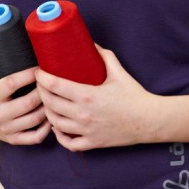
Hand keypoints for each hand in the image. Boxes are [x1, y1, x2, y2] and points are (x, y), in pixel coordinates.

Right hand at [0, 67, 49, 144]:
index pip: (11, 83)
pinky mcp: (13, 139)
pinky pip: (35, 137)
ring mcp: (6, 129)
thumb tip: (24, 44)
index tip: (39, 68)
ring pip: (34, 120)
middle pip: (27, 103)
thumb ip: (5, 64)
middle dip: (42, 92)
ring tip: (54, 98)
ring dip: (48, 108)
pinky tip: (51, 118)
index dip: (28, 75)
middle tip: (52, 84)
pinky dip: (46, 128)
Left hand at [36, 45, 161, 150]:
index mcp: (87, 95)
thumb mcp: (119, 72)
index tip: (39, 72)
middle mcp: (83, 114)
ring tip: (47, 103)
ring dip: (47, 112)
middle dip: (41, 92)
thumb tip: (92, 44)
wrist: (149, 121)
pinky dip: (59, 136)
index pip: (54, 85)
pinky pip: (68, 143)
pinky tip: (58, 127)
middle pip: (50, 104)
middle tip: (41, 85)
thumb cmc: (134, 96)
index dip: (42, 78)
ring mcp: (86, 130)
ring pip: (55, 123)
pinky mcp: (93, 143)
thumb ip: (104, 56)